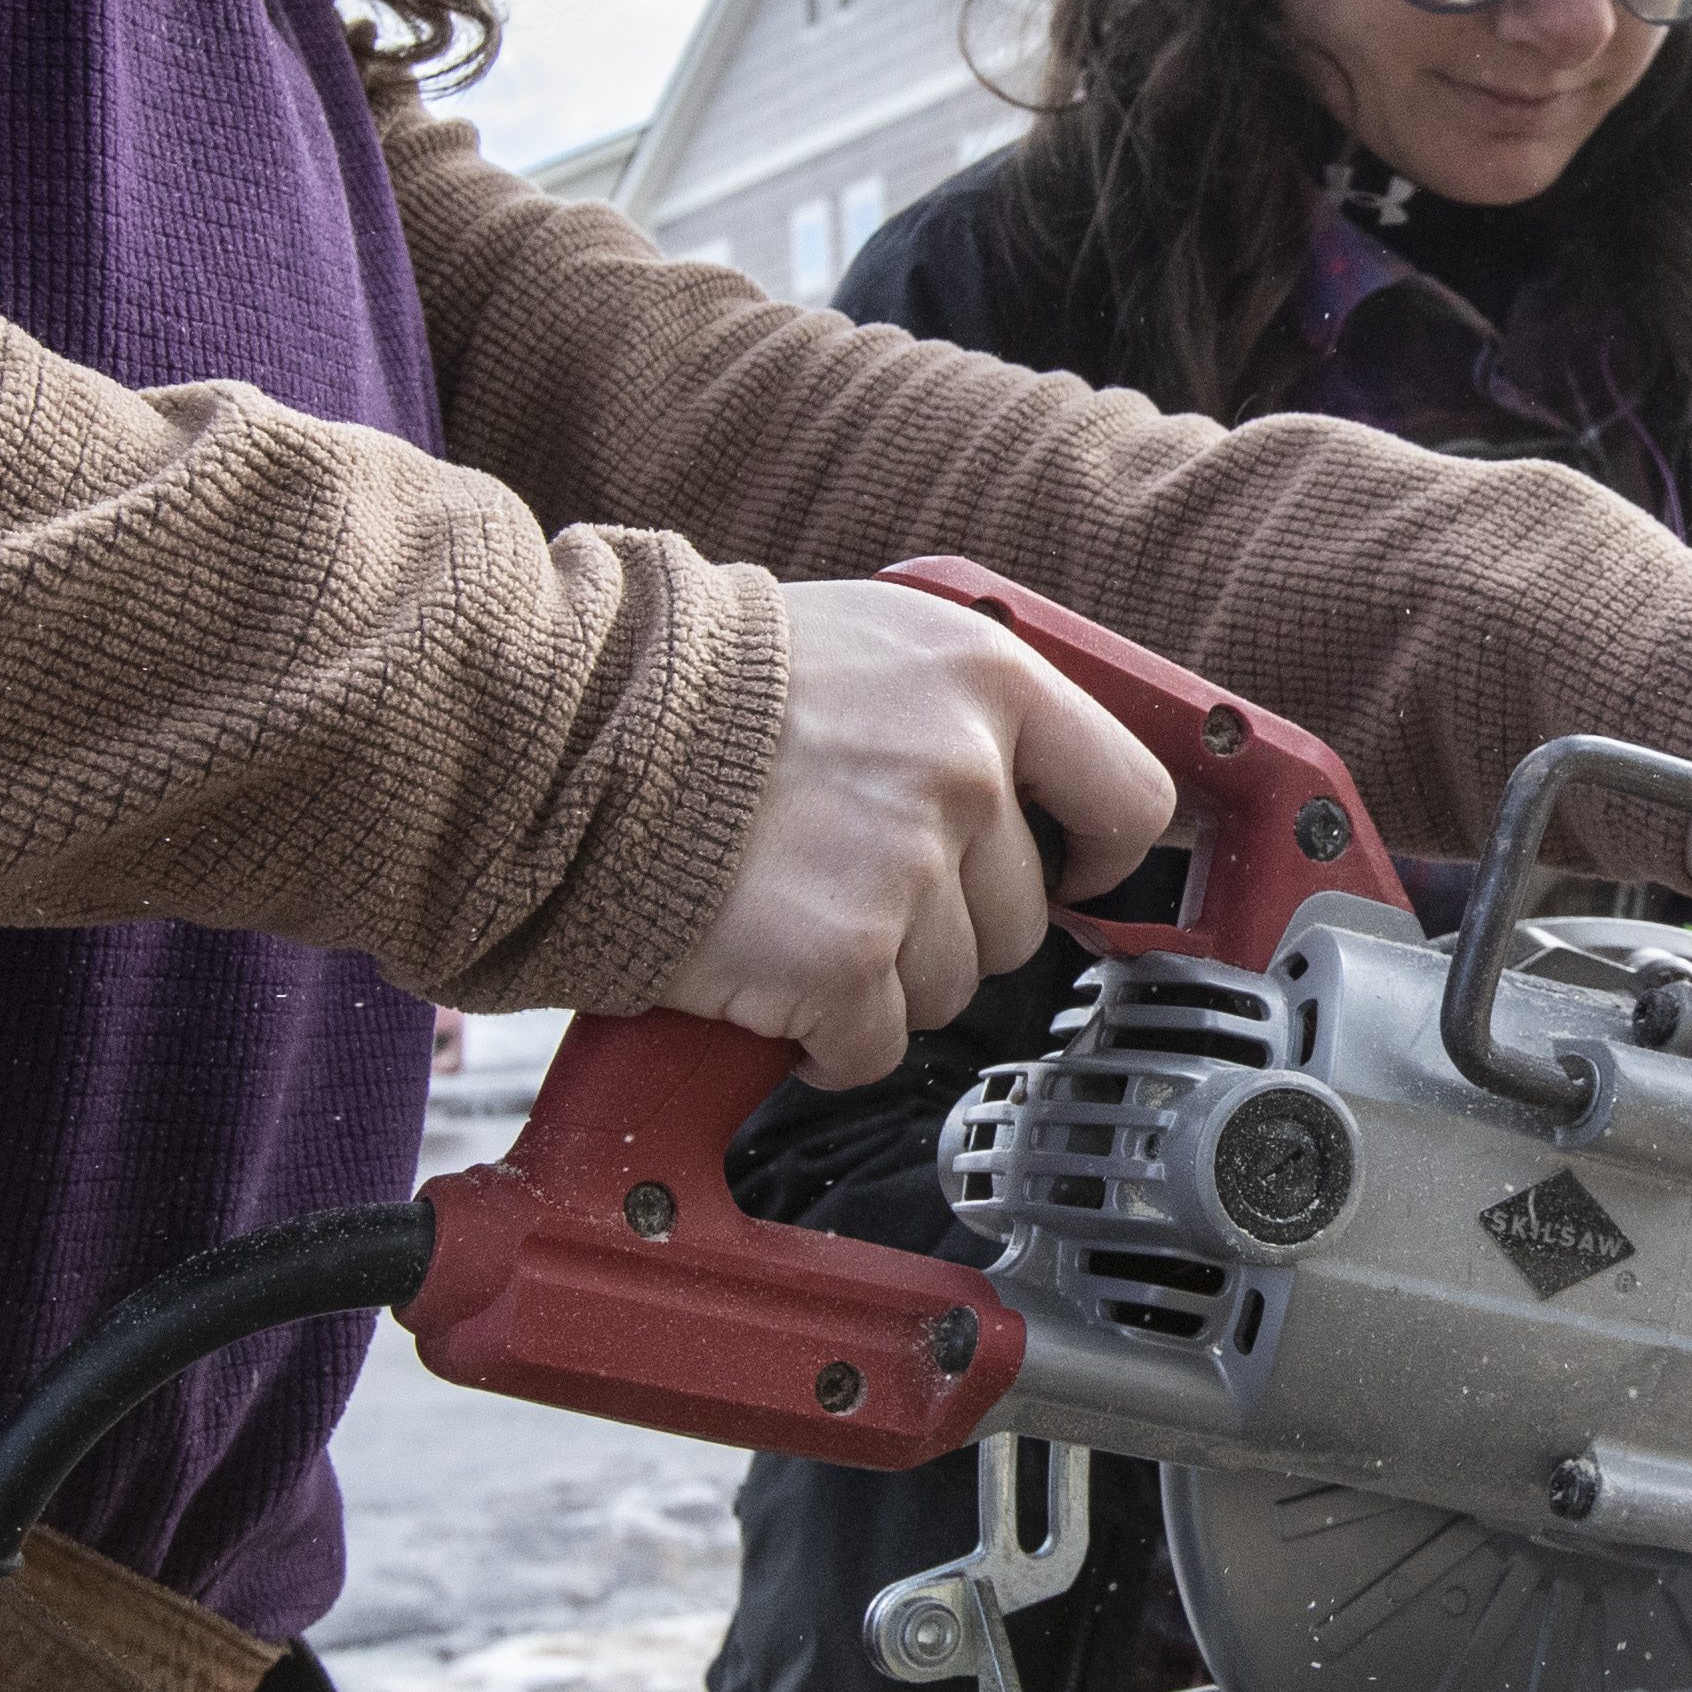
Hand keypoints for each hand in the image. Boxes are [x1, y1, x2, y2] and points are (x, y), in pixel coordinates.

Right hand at [661, 580, 1182, 1085]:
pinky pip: (871, 1048)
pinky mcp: (842, 959)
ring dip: (874, 981)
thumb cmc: (687, 691)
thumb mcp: (857, 644)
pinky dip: (818, 1039)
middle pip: (1019, 918)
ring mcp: (906, 867)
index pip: (1128, 798)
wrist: (563, 732)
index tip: (1054, 873)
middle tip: (842, 886)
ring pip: (947, 990)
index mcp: (982, 676)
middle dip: (941, 926)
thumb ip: (951, 712)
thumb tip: (1023, 797)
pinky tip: (763, 977)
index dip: (1090, 854)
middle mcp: (963, 769)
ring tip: (787, 915)